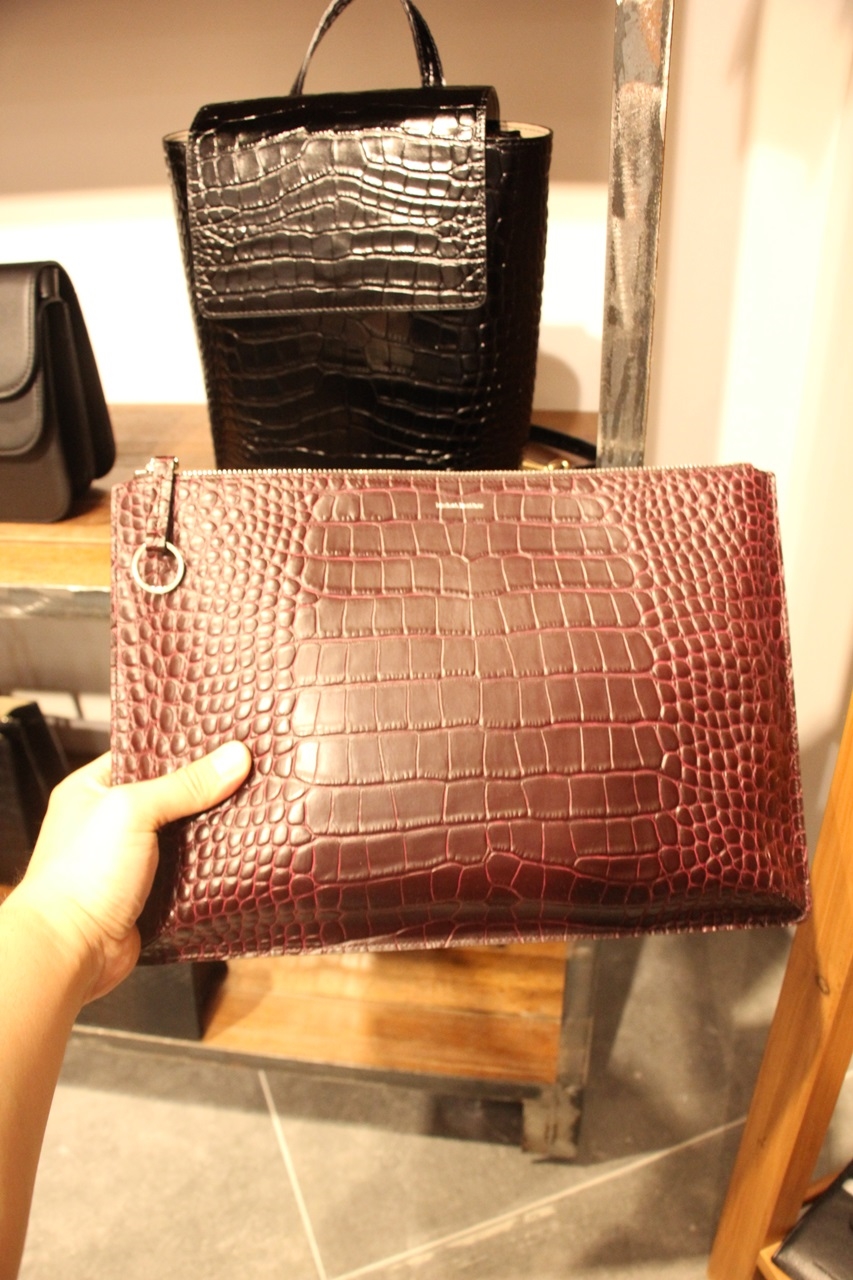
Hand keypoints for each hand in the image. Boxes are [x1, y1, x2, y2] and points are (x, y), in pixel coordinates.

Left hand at [10, 742, 251, 1003]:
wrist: (70, 951)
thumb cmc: (81, 874)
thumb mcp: (133, 811)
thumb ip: (184, 785)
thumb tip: (235, 757)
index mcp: (93, 790)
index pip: (144, 756)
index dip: (182, 748)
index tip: (224, 740)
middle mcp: (110, 823)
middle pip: (170, 797)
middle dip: (205, 792)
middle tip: (249, 773)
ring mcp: (130, 861)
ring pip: (183, 836)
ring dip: (211, 832)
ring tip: (253, 809)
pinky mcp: (149, 895)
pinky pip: (188, 873)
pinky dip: (209, 868)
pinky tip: (239, 853)